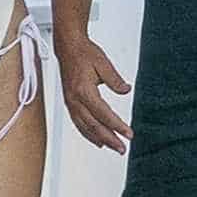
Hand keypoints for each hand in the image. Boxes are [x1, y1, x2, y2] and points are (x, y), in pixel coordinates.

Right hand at [57, 37, 132, 152]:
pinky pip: (79, 124)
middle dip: (110, 139)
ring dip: (100, 140)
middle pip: (94, 126)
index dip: (117, 126)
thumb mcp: (103, 63)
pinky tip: (98, 141)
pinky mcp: (70, 104)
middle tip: (122, 148)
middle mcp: (74, 100)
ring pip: (85, 128)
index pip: (103, 114)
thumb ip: (115, 79)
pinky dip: (88, 135)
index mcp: (83, 90)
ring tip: (113, 148)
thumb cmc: (84, 53)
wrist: (68, 48)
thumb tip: (126, 90)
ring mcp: (70, 103)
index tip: (128, 134)